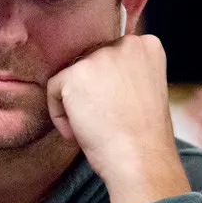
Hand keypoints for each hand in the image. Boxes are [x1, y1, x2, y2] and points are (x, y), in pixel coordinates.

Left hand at [45, 34, 189, 202]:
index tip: (114, 110)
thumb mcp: (144, 91)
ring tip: (94, 127)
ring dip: (75, 103)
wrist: (141, 158)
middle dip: (90, 93)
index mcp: (147, 45)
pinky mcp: (76, 73)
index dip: (108, 87)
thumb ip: (124, 73)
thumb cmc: (143, 136)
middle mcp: (126, 43)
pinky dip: (60, 114)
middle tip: (103, 121)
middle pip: (89, 63)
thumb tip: (93, 76)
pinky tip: (79, 131)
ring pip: (72, 77)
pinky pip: (54, 89)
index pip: (111, 57)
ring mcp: (101, 56)